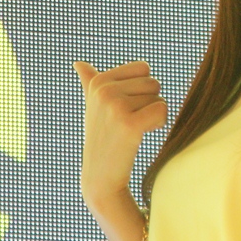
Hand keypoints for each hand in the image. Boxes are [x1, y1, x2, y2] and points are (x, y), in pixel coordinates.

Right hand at [74, 60, 166, 211]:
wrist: (100, 177)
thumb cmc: (102, 138)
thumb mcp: (93, 106)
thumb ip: (88, 81)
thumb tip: (78, 62)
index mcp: (98, 81)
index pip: (143, 68)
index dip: (141, 90)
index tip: (123, 109)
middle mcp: (104, 90)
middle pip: (153, 83)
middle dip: (148, 103)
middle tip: (128, 124)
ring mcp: (115, 106)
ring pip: (159, 98)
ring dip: (152, 116)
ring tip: (132, 132)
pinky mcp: (129, 124)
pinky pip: (162, 111)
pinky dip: (159, 124)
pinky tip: (141, 135)